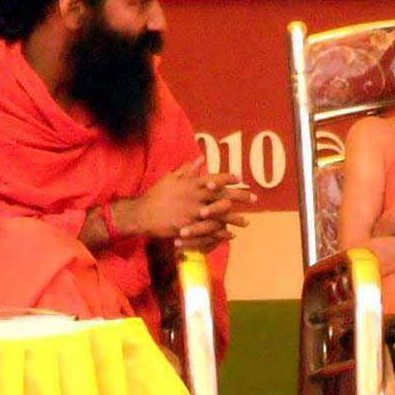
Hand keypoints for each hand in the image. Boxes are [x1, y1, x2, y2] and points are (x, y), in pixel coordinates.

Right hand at [121, 157, 255, 248]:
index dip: (228, 178)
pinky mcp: (189, 228)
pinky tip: (231, 235)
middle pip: (222, 196)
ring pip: (219, 216)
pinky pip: (209, 231)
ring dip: (235, 219)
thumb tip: (201, 159)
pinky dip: (221, 233)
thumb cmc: (156, 195)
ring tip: (246, 222)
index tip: (240, 178)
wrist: (141, 214)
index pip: (214, 178)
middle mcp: (195, 197)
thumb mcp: (170, 178)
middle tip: (254, 199)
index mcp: (191, 184)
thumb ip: (187, 170)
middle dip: (240, 196)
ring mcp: (192, 213)